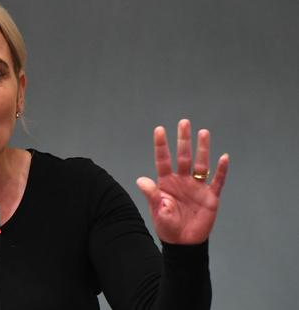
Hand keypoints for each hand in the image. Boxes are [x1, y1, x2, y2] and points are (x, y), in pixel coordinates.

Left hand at [136, 119, 228, 243]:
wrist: (183, 242)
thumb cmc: (167, 225)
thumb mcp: (157, 210)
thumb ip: (152, 194)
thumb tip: (141, 180)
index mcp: (166, 182)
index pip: (163, 159)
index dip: (161, 145)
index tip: (159, 129)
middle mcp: (182, 180)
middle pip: (183, 156)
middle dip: (183, 140)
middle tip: (184, 122)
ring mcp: (197, 187)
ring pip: (201, 164)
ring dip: (202, 149)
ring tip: (203, 132)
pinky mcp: (210, 197)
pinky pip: (217, 181)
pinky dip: (221, 170)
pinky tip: (224, 157)